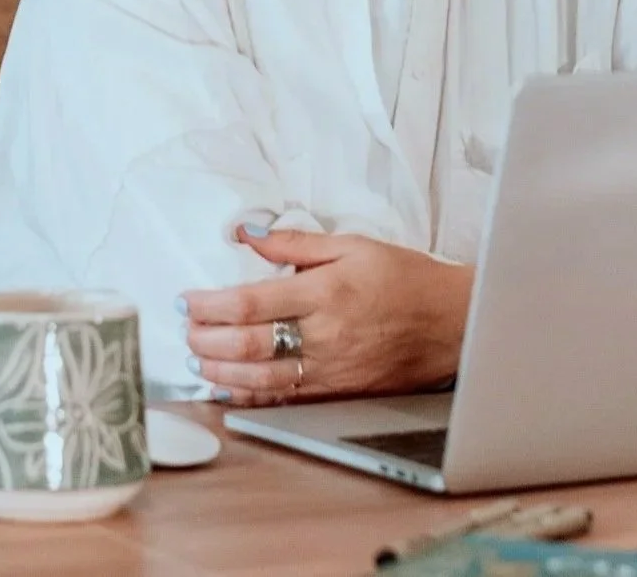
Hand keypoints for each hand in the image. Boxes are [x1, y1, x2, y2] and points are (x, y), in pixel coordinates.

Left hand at [180, 227, 473, 406]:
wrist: (450, 322)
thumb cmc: (405, 278)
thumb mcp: (353, 245)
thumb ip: (295, 244)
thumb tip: (249, 236)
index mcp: (327, 292)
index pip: (253, 302)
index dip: (212, 304)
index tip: (188, 299)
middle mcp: (326, 334)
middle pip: (250, 344)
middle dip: (207, 339)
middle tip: (186, 328)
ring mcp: (331, 369)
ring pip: (262, 379)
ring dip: (221, 370)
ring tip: (198, 356)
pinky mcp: (338, 392)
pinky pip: (286, 400)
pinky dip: (251, 396)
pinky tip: (230, 387)